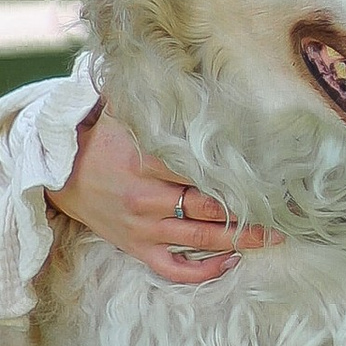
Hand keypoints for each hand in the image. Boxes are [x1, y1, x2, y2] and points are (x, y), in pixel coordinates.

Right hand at [50, 106, 282, 286]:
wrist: (60, 175)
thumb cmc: (101, 140)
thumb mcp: (124, 113)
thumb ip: (157, 101)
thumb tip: (190, 74)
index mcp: (145, 163)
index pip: (201, 170)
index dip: (237, 173)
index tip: (270, 174)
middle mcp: (145, 199)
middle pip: (209, 208)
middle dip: (250, 210)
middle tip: (285, 210)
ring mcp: (142, 228)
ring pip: (200, 240)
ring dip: (240, 240)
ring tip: (273, 238)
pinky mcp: (137, 248)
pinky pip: (174, 269)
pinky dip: (203, 271)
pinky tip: (231, 261)